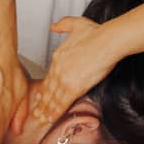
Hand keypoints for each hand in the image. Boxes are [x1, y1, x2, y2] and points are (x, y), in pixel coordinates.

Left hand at [25, 17, 118, 132]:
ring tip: (42, 119)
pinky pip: (62, 103)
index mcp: (58, 57)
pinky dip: (55, 112)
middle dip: (42, 103)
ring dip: (47, 110)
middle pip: (48, 89)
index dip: (44, 88)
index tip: (40, 95)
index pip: (49, 76)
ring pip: (53, 98)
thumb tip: (53, 27)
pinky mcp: (74, 87)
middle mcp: (58, 69)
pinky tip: (51, 118)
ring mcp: (65, 79)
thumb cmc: (96, 34)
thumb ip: (62, 25)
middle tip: (37, 112)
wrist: (107, 41)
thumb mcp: (75, 24)